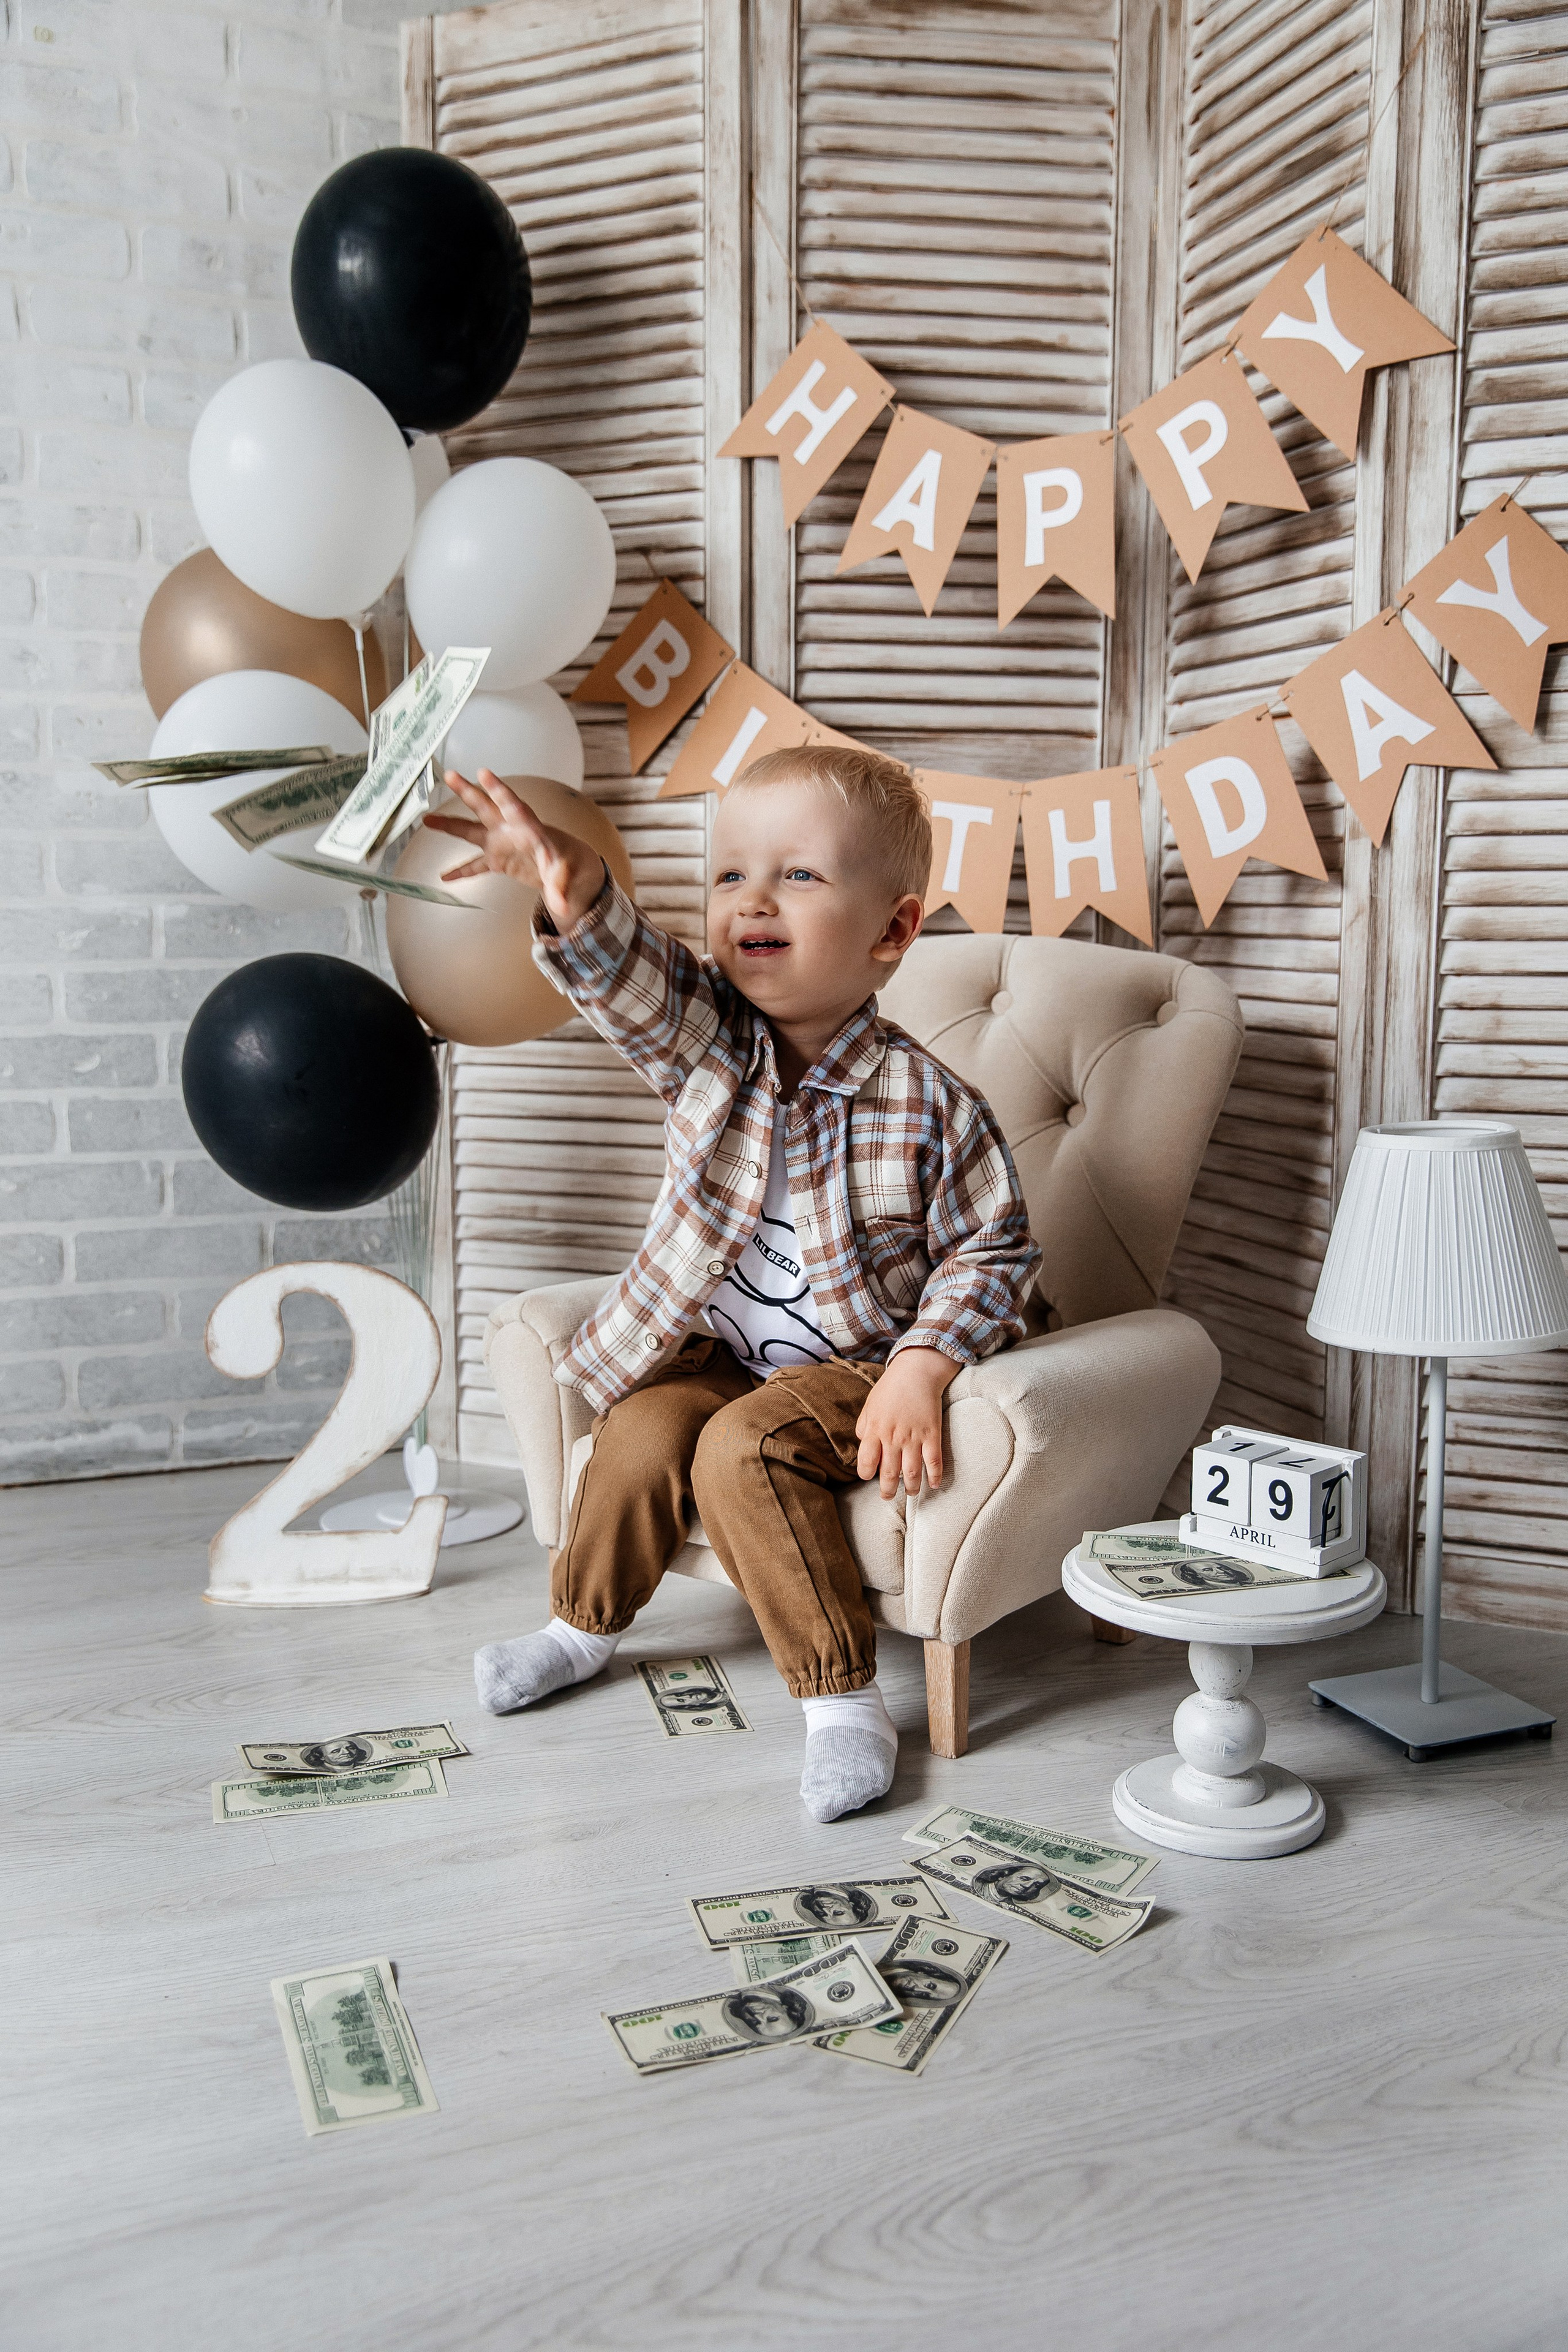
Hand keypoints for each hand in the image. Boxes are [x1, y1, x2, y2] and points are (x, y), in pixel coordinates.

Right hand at [423, 768, 604, 930]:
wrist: (566, 867)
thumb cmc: (568, 861)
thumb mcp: (565, 873)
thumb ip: (560, 888)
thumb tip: (562, 907)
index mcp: (528, 826)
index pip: (512, 804)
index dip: (498, 790)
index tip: (484, 774)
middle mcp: (510, 830)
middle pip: (485, 807)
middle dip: (468, 792)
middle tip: (450, 776)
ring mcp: (500, 843)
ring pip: (471, 830)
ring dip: (450, 825)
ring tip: (427, 819)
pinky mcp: (497, 860)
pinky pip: (475, 865)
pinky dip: (461, 871)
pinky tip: (445, 875)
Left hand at [855, 1347, 959, 1498]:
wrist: (917, 1371)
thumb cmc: (890, 1388)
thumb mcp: (869, 1405)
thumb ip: (863, 1426)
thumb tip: (861, 1444)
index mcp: (874, 1430)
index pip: (866, 1463)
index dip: (866, 1474)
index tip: (869, 1477)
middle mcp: (893, 1438)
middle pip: (889, 1474)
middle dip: (888, 1491)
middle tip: (888, 1497)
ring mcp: (914, 1438)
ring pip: (912, 1473)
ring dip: (912, 1488)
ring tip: (911, 1493)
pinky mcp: (932, 1435)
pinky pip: (934, 1462)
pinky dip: (935, 1476)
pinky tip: (934, 1484)